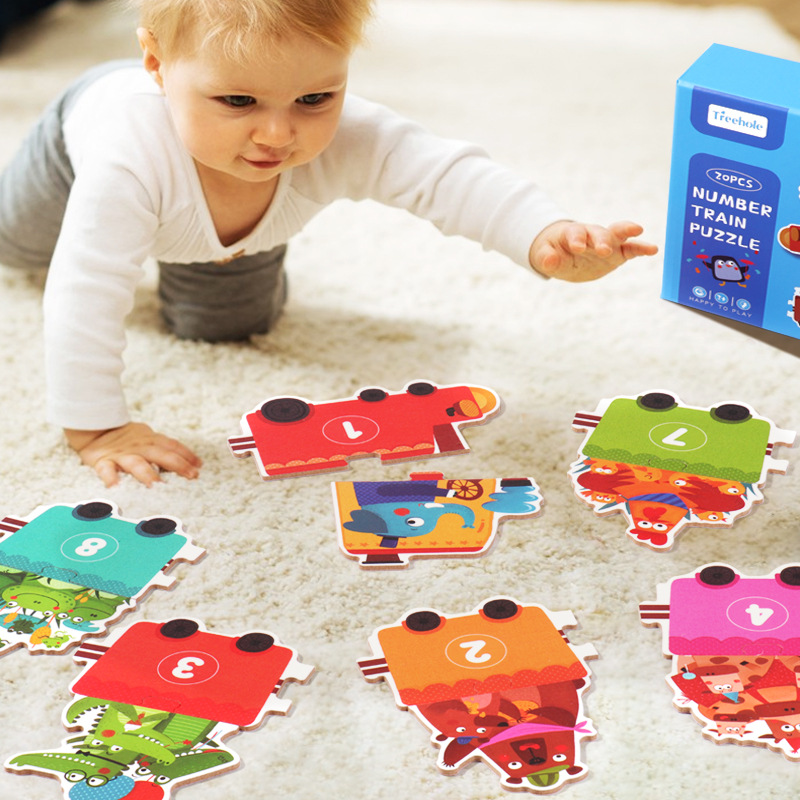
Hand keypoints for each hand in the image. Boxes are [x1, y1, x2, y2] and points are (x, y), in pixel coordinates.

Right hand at [65, 422, 202, 486]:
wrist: (94, 427)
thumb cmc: (126, 438)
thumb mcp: (147, 438)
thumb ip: (164, 448)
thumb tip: (191, 462)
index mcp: (150, 440)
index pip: (172, 446)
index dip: (187, 455)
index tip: (200, 466)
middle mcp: (139, 447)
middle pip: (161, 455)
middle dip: (178, 465)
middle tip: (192, 476)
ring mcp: (121, 455)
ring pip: (137, 464)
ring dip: (148, 475)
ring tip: (158, 486)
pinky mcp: (103, 461)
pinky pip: (106, 470)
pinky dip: (111, 479)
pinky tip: (116, 488)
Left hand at [529, 220, 657, 281]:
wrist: (565, 254)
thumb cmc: (553, 253)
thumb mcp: (545, 256)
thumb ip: (547, 258)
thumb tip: (549, 262)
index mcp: (572, 234)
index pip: (575, 234)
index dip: (576, 240)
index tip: (577, 248)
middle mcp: (592, 235)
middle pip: (598, 233)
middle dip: (602, 240)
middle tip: (603, 250)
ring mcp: (606, 243)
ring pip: (618, 234)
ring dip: (627, 232)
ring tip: (638, 230)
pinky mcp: (617, 254)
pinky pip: (631, 249)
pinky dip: (641, 248)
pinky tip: (653, 250)